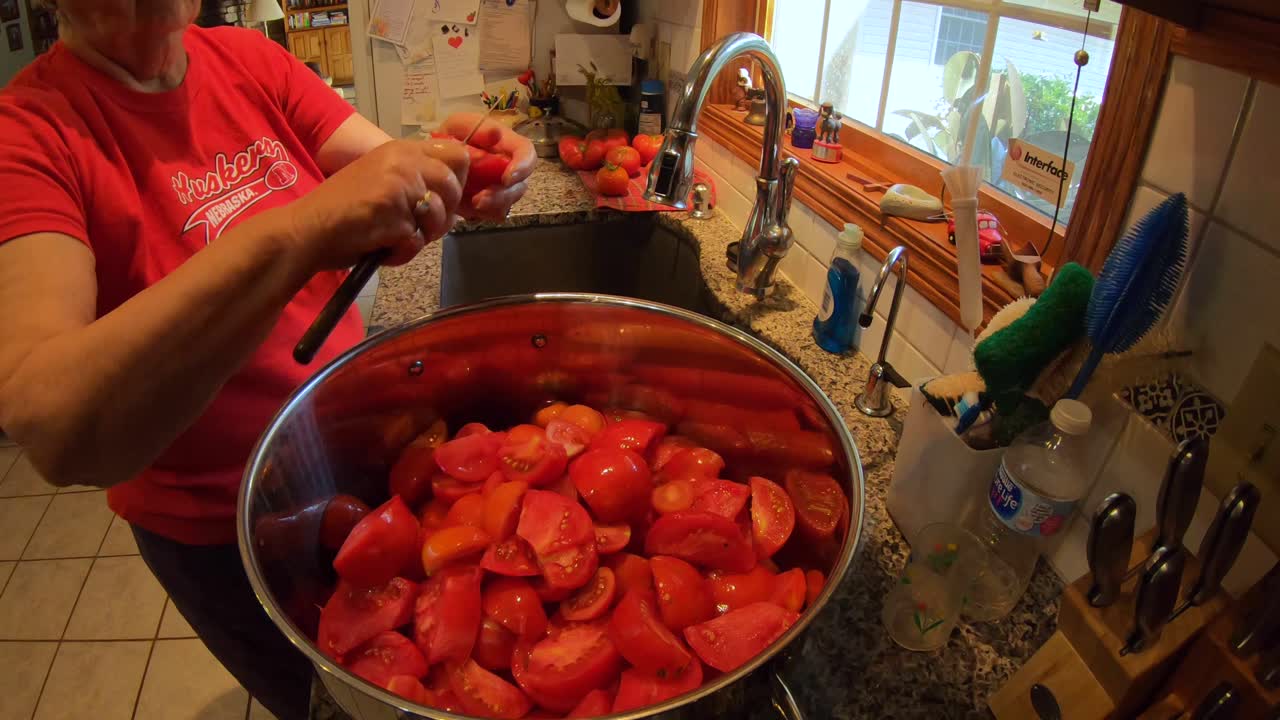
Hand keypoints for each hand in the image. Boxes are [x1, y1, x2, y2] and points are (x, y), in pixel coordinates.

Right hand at [286, 138, 469, 269]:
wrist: (306, 229)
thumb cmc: (343, 211)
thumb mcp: (383, 181)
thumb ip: (416, 180)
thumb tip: (455, 199)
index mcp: (401, 149)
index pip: (457, 154)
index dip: (457, 182)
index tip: (441, 202)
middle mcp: (403, 161)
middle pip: (454, 187)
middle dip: (442, 215)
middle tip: (415, 227)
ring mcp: (398, 184)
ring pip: (439, 216)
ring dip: (421, 237)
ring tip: (393, 238)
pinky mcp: (392, 212)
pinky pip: (416, 240)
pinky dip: (401, 253)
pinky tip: (380, 248)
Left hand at [437, 112, 536, 220]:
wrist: (437, 158)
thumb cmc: (452, 136)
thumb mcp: (459, 125)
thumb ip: (478, 129)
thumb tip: (496, 134)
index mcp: (508, 145)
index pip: (528, 154)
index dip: (523, 168)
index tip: (506, 179)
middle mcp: (511, 168)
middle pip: (520, 186)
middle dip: (502, 196)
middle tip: (479, 201)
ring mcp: (503, 188)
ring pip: (509, 203)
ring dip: (492, 207)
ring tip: (471, 205)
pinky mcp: (492, 204)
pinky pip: (495, 214)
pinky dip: (483, 214)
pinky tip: (467, 208)